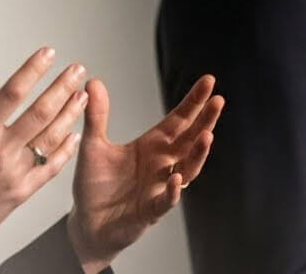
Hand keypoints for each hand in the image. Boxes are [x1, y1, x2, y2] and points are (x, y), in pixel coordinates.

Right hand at [0, 48, 87, 272]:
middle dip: (62, 87)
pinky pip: (50, 168)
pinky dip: (65, 150)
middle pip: (39, 112)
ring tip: (82, 95)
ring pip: (50, 138)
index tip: (48, 54)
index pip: (12, 92)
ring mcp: (13, 173)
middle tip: (76, 70)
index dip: (33, 70)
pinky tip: (75, 135)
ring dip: (69, 114)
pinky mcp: (21, 193)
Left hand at [67, 75, 223, 271]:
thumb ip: (97, 116)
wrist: (87, 224)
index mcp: (151, 146)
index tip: (209, 80)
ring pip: (187, 169)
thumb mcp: (93, 146)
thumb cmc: (94, 185)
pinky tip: (176, 178)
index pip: (178, 120)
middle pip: (190, 139)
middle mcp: (162, 164)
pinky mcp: (150, 211)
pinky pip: (166, 200)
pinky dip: (173, 191)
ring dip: (198, 154)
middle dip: (205, 120)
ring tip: (207, 135)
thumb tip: (93, 82)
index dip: (193, 102)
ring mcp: (159, 187)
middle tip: (218, 100)